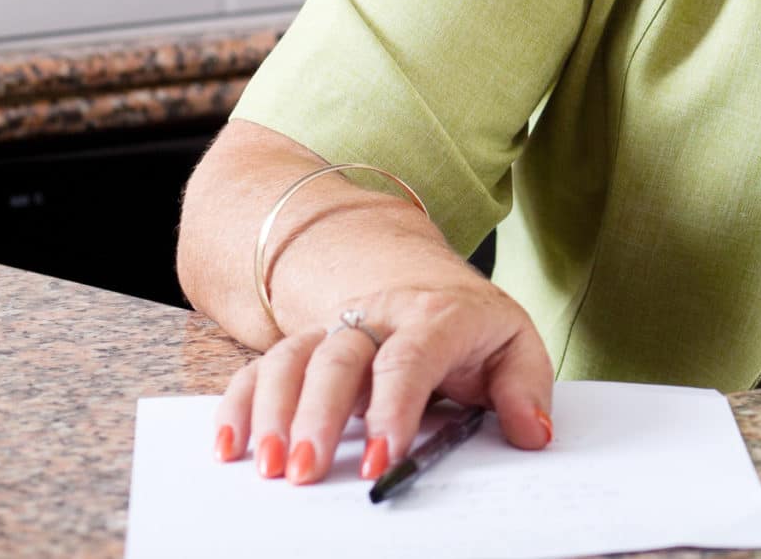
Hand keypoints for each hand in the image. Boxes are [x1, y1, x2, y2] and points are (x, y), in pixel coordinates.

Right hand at [210, 267, 553, 485]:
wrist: (434, 286)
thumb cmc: (476, 332)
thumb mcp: (515, 348)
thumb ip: (525, 389)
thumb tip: (533, 432)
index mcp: (439, 315)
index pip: (410, 357)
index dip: (393, 409)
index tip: (380, 462)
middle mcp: (380, 314)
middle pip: (340, 354)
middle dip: (319, 415)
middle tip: (307, 473)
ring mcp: (336, 326)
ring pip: (291, 357)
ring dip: (272, 412)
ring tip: (268, 468)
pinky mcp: (305, 344)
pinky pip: (261, 367)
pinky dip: (238, 404)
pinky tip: (228, 447)